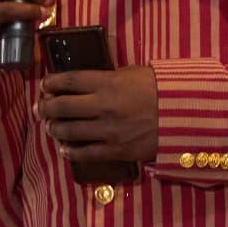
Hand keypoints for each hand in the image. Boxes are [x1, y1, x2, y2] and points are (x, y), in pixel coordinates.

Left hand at [38, 68, 160, 173]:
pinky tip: (64, 148)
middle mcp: (103, 107)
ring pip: (68, 131)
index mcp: (108, 83)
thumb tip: (88, 80)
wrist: (187, 116)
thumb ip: (109, 76)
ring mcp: (108, 131)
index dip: (51, 82)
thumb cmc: (163, 90)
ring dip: (54, 129)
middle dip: (46, 107)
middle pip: (62, 107)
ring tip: (50, 126)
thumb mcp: (135, 73)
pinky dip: (70, 150)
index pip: (69, 80)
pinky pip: (85, 153)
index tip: (45, 84)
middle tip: (40, 107)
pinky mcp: (115, 150)